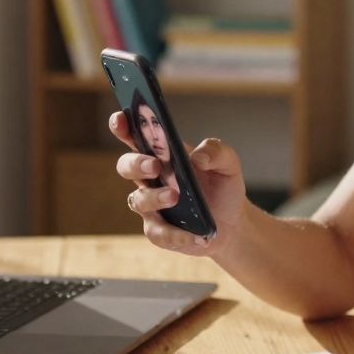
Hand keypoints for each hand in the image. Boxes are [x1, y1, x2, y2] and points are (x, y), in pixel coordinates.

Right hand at [109, 111, 247, 257]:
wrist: (232, 222)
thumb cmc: (223, 186)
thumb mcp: (228, 163)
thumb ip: (217, 151)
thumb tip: (197, 158)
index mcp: (162, 154)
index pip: (135, 136)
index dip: (122, 126)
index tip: (120, 118)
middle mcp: (150, 178)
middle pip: (126, 166)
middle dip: (136, 164)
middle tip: (155, 165)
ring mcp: (151, 206)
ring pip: (138, 200)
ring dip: (154, 197)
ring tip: (175, 196)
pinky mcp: (159, 231)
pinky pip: (158, 233)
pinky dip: (176, 234)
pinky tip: (195, 235)